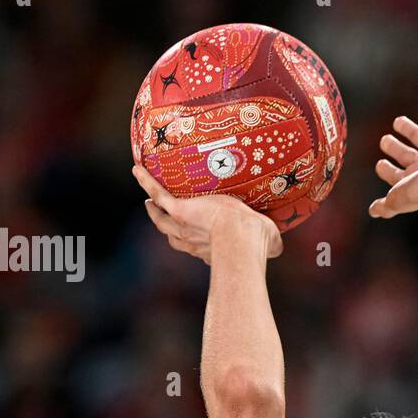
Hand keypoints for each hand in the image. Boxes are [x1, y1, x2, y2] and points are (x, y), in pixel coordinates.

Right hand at [133, 165, 282, 264]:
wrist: (241, 237)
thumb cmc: (256, 241)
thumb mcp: (268, 242)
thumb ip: (272, 244)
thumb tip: (279, 246)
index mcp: (213, 248)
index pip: (198, 246)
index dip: (195, 241)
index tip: (193, 236)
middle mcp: (194, 241)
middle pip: (173, 236)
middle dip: (167, 227)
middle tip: (159, 215)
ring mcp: (184, 226)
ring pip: (162, 220)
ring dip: (153, 210)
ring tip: (147, 199)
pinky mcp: (179, 210)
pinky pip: (158, 193)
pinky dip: (146, 182)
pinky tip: (137, 169)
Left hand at [370, 80, 417, 218]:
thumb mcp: (397, 201)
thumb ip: (385, 206)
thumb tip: (373, 212)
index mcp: (413, 180)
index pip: (396, 174)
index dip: (386, 170)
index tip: (380, 165)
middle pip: (405, 154)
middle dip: (394, 148)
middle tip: (384, 141)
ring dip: (408, 128)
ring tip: (397, 122)